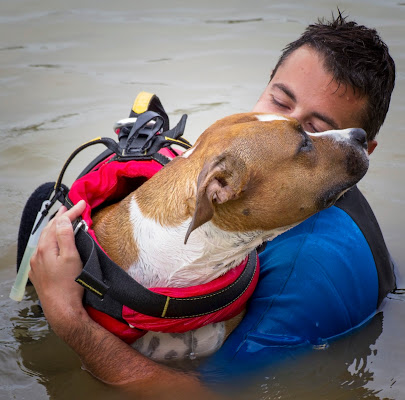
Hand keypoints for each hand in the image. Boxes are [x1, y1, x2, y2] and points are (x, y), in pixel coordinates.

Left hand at [29, 200, 87, 329]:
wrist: (62, 309)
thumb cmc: (70, 285)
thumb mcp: (72, 257)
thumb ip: (66, 236)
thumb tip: (63, 219)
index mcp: (45, 248)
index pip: (59, 223)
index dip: (71, 212)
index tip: (82, 204)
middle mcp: (37, 254)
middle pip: (49, 229)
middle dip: (61, 218)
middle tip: (71, 209)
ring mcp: (36, 264)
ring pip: (44, 240)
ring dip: (54, 228)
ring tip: (63, 221)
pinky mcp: (38, 272)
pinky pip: (43, 251)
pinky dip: (50, 241)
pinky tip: (55, 243)